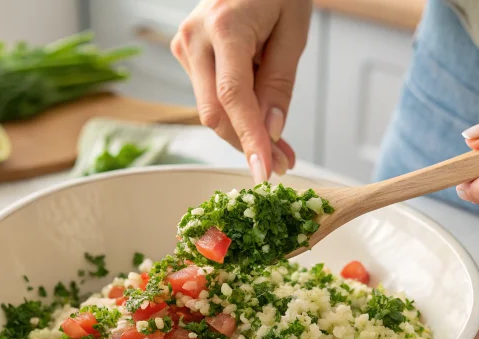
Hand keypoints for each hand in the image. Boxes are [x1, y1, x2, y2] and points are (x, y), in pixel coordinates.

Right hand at [171, 0, 312, 183]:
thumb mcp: (294, 31)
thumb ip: (280, 83)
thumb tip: (270, 131)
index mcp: (224, 27)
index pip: (233, 98)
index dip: (248, 139)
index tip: (263, 171)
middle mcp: (195, 38)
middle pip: (215, 112)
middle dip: (247, 143)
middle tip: (282, 162)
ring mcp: (184, 45)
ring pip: (210, 109)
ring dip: (243, 130)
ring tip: (279, 144)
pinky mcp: (185, 52)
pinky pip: (209, 95)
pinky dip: (235, 112)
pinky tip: (260, 113)